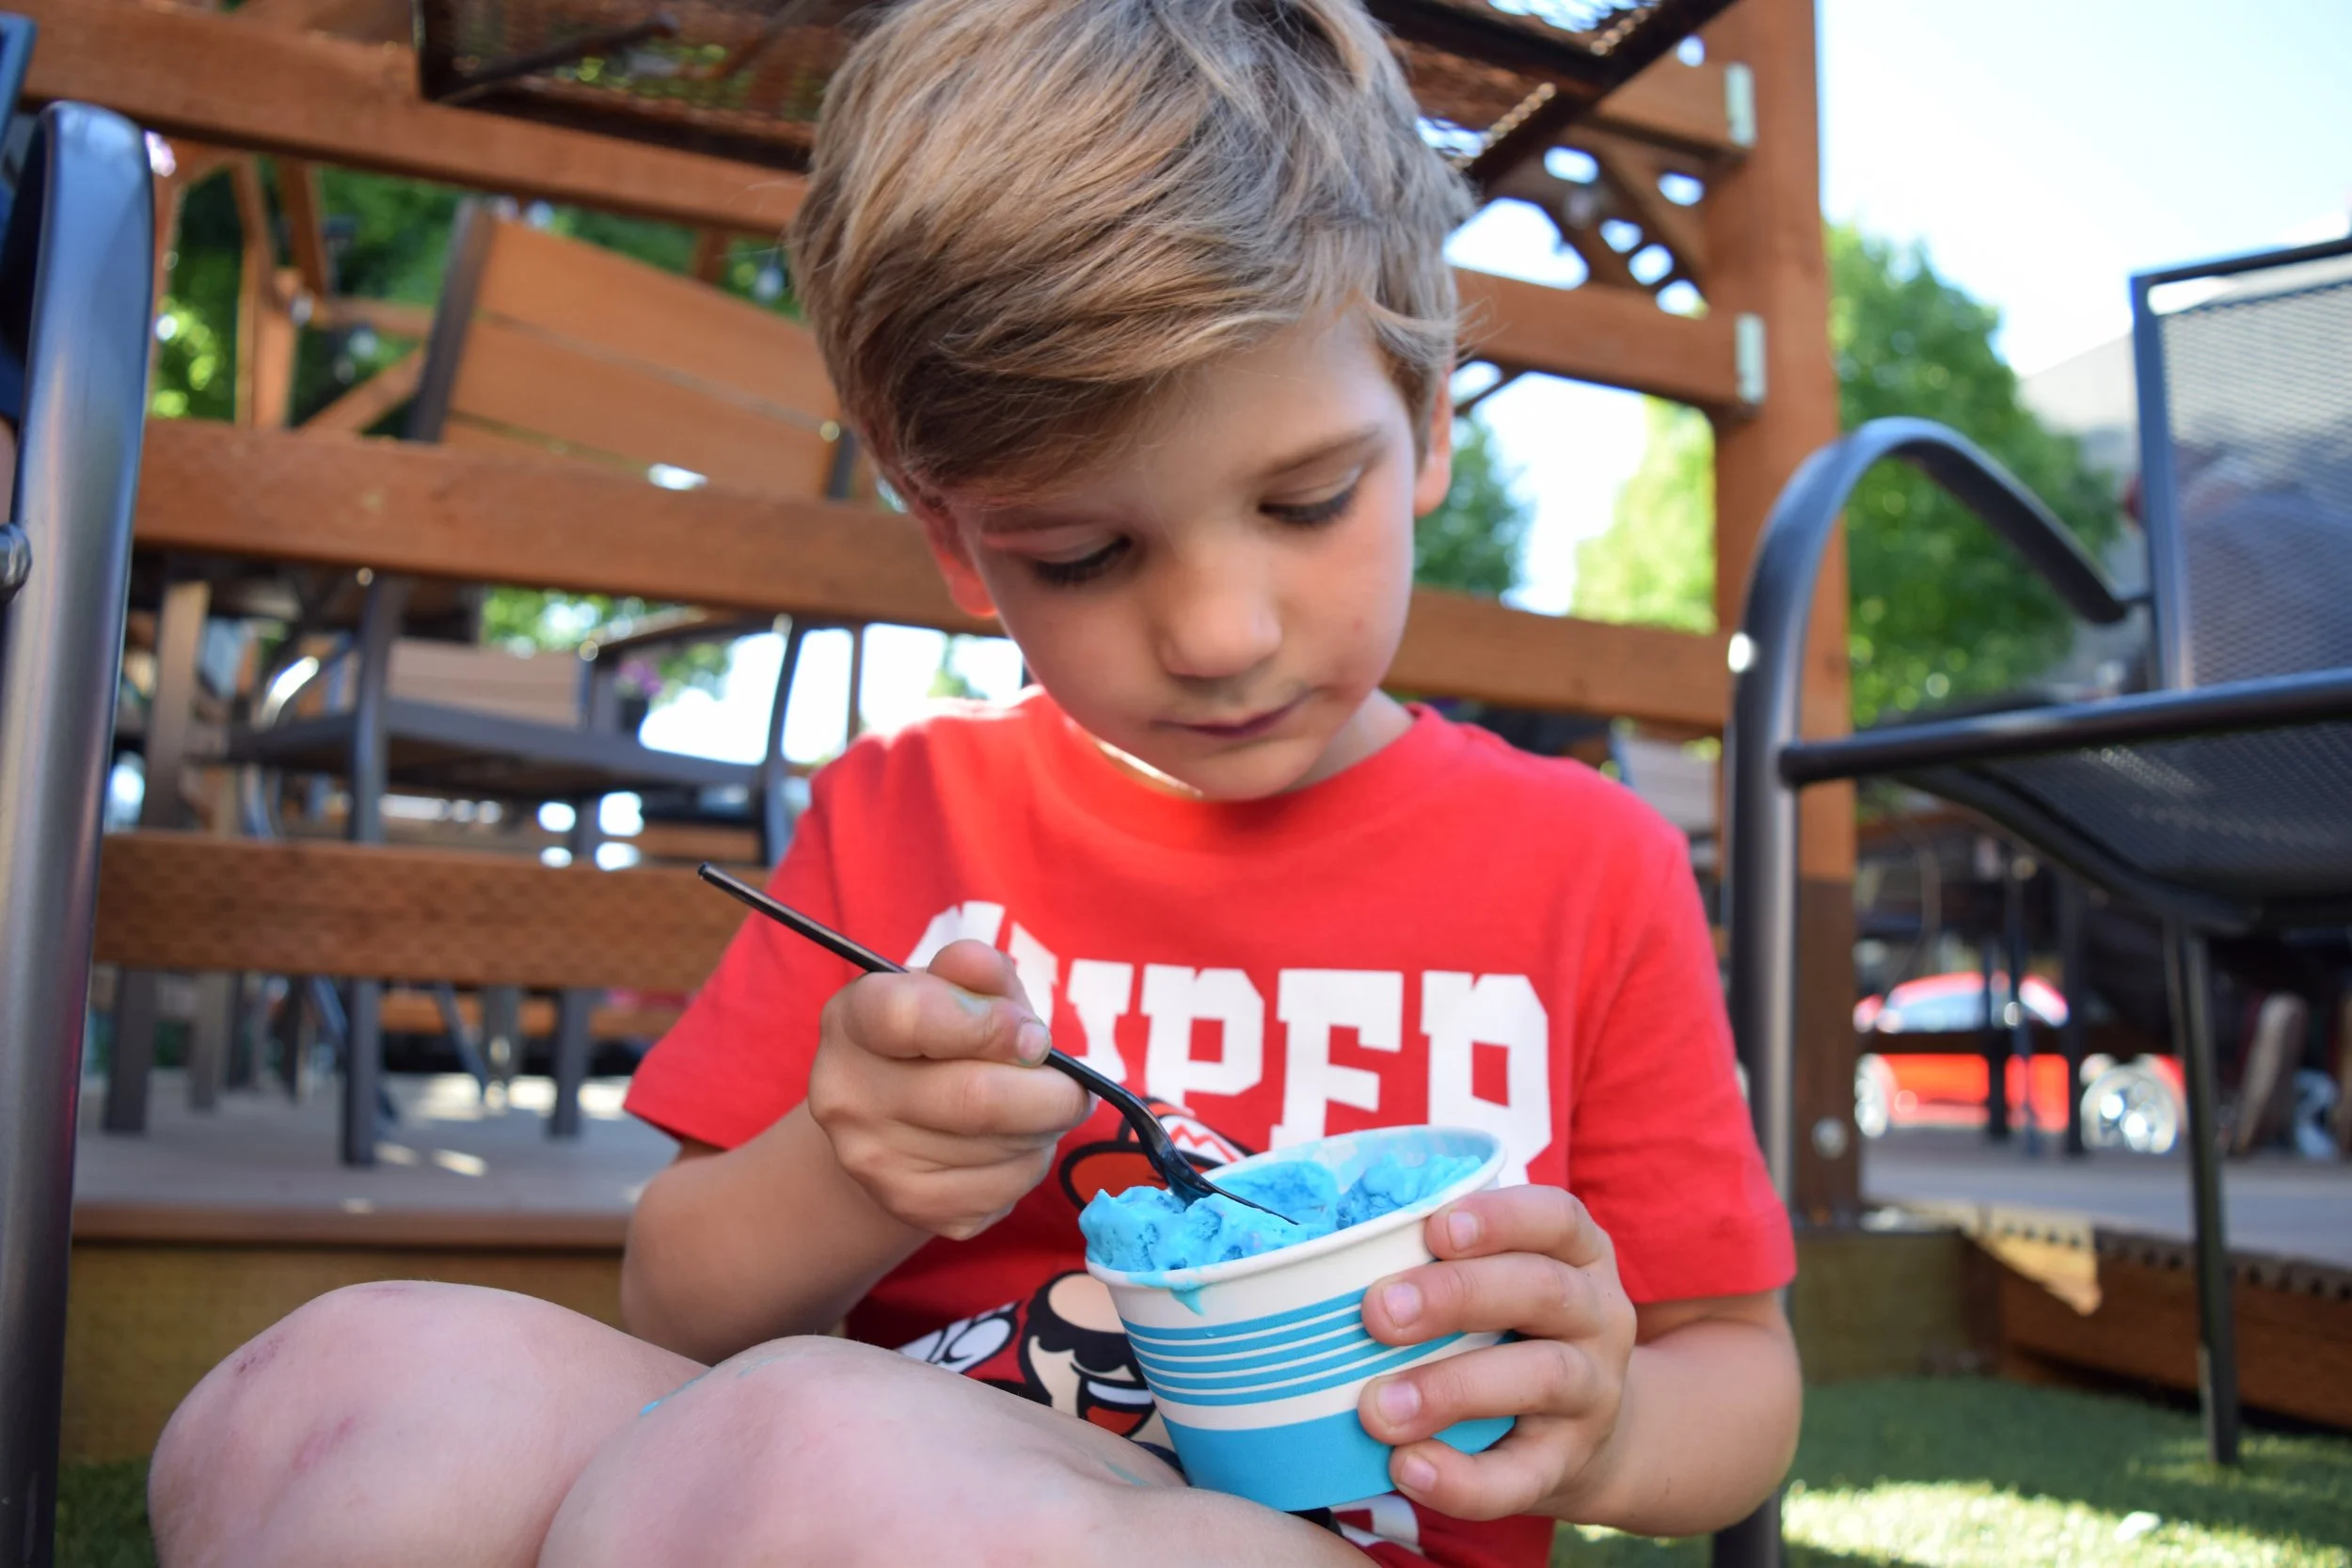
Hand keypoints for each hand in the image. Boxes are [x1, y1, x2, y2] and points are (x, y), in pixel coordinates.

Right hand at [808, 939, 1090, 1240]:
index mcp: (853, 1021)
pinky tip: (1017, 1143)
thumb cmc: (938, 1040)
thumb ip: (975, 971)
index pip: (910, 1018)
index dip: (989, 1025)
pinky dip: (1032, 1163)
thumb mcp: (954, 989)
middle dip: (1049, 1091)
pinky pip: (1005, 1189)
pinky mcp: (913, 1208)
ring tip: (1041, 1109)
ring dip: (1046, 1128)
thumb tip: (983, 969)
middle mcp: (846, 1096)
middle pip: (975, 1099)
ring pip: (1002, 1147)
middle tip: (1072, 1084)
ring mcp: (874, 1162)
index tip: (1034, 1034)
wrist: (892, 1125)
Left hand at [1355, 1186, 1637, 1520]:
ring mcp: (1592, 1392)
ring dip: (1451, 1389)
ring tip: (1377, 1409)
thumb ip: (1436, 1261)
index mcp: (1576, 1255)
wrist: (1579, 1437)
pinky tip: (1406, 1468)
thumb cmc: (1507, 1332)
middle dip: (1456, 1295)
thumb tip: (1321, 1252)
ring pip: (1540, 1378)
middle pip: (1542, 1291)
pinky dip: (1463, 1480)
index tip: (1434, 1228)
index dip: (1499, 1217)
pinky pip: (1522, 1476)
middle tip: (1377, 1312)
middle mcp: (1597, 1316)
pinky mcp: (1568, 1464)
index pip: (1556, 1218)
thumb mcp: (1497, 1283)